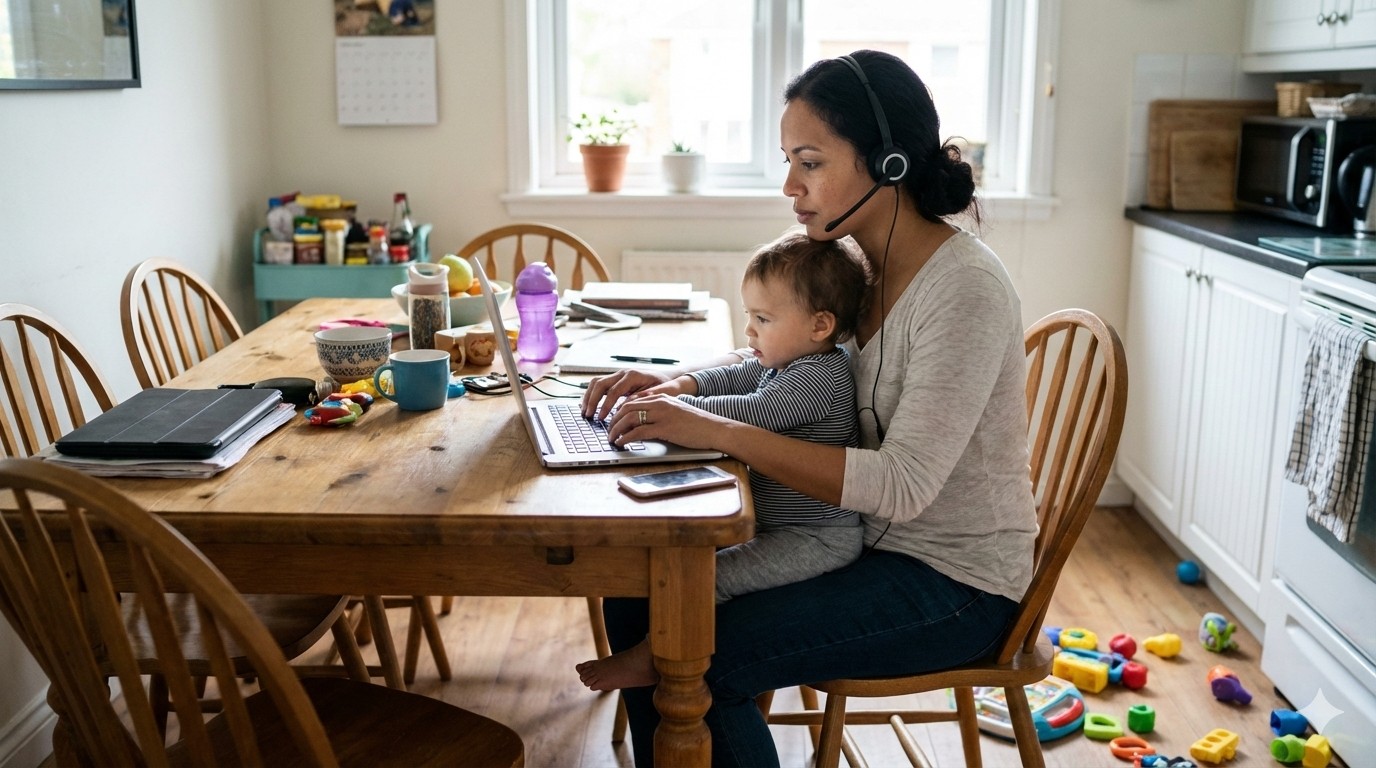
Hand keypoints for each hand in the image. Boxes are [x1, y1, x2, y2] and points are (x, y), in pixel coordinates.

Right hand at [582, 369, 674, 419]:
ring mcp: (618, 375)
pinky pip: (599, 385)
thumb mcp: (660, 392)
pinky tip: (589, 406)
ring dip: (588, 397)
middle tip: (588, 416)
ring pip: (596, 382)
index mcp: (633, 376)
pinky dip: (591, 395)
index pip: (614, 390)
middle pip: (600, 383)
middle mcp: (623, 373)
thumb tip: (629, 406)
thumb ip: (644, 398)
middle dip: (592, 400)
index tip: (602, 417)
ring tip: (585, 412)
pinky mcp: (616, 380)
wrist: (668, 378)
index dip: (606, 405)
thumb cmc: (665, 386)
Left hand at [607, 394, 728, 449]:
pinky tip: (622, 443)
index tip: (612, 421)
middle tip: (607, 431)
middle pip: (626, 408)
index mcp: (661, 397)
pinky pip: (639, 432)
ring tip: (611, 439)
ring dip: (616, 430)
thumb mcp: (675, 412)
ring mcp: (662, 415)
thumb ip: (659, 413)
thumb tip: (641, 423)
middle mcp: (659, 403)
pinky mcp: (665, 428)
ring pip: (629, 419)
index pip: (632, 401)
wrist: (714, 429)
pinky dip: (626, 438)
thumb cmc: (696, 424)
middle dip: (613, 420)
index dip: (618, 411)